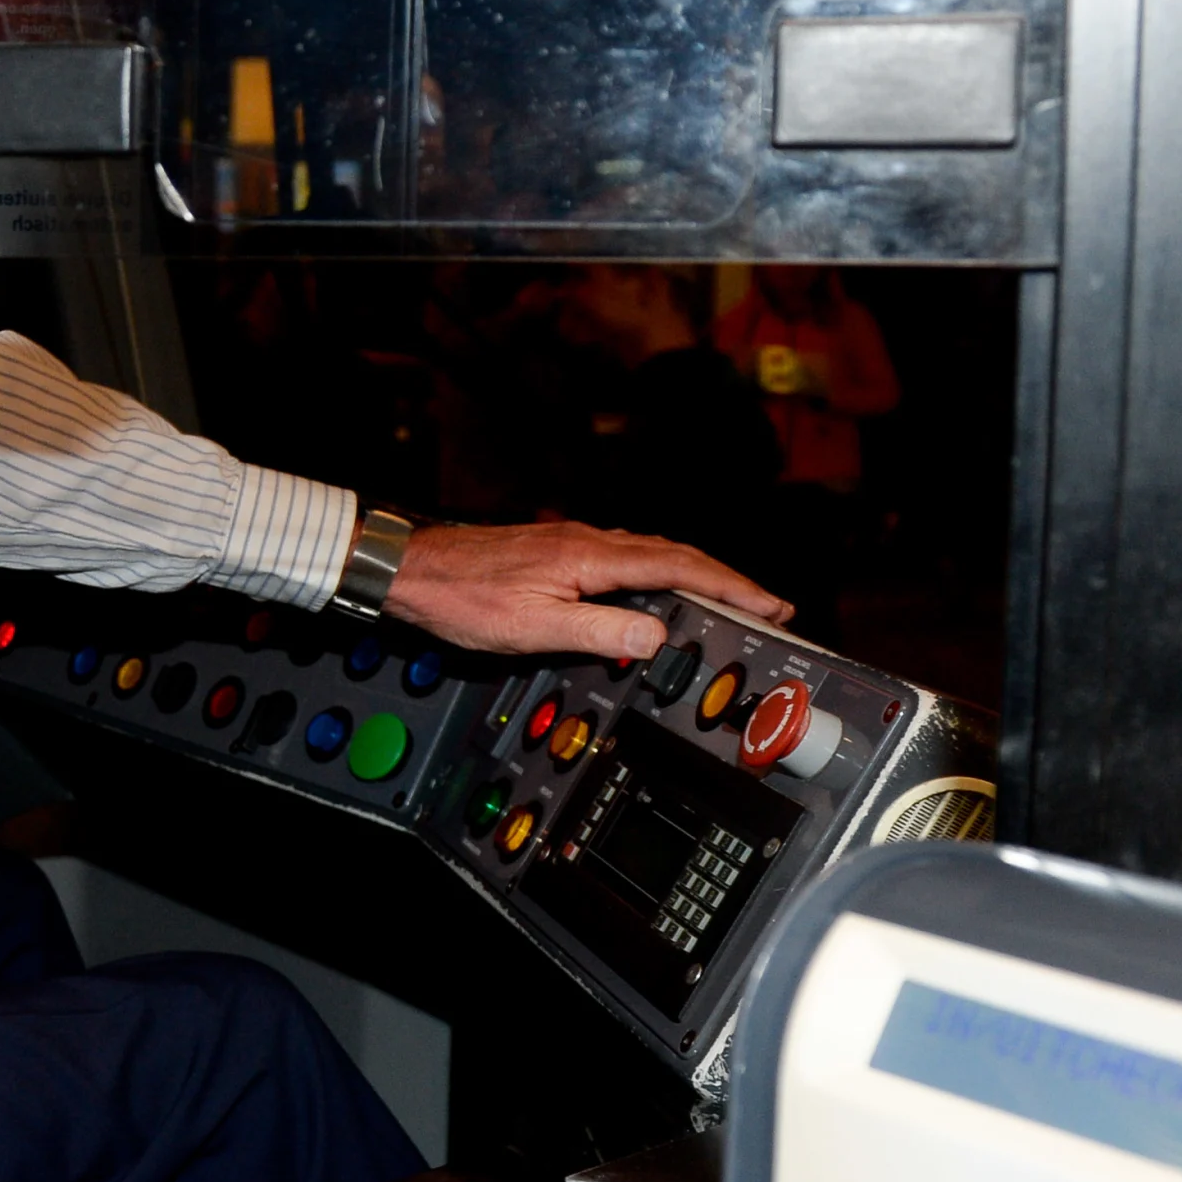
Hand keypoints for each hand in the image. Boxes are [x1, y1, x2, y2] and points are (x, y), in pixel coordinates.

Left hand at [384, 519, 792, 663]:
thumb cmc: (460, 598)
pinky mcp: (557, 550)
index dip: (732, 587)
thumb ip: (598, 633)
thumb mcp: (531, 627)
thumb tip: (657, 640)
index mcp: (592, 557)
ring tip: (727, 598)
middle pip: (676, 556)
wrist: (409, 568)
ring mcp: (573, 542)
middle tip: (768, 605)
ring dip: (695, 574)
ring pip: (652, 553)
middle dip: (727, 580)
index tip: (772, 605)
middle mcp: (589, 541)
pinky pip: (626, 557)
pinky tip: (656, 588)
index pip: (681, 569)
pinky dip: (659, 572)